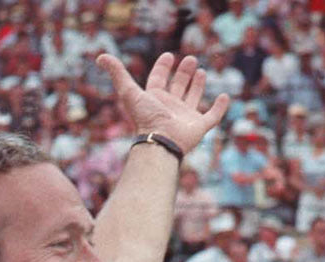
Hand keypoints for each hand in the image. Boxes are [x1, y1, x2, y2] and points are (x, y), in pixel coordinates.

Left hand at [96, 51, 228, 154]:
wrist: (161, 142)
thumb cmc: (146, 118)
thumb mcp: (129, 92)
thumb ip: (117, 74)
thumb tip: (100, 57)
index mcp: (155, 100)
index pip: (158, 80)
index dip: (162, 67)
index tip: (168, 56)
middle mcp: (170, 108)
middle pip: (177, 87)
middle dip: (183, 73)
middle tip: (190, 59)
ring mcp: (185, 117)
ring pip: (193, 99)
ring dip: (198, 85)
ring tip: (201, 71)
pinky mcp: (199, 127)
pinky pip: (212, 117)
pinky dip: (220, 108)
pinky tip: (224, 96)